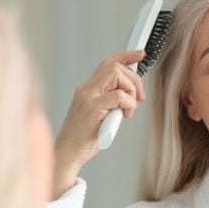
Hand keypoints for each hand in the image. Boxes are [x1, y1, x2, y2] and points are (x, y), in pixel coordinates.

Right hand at [52, 50, 145, 197]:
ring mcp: (87, 97)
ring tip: (129, 109)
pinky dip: (128, 104)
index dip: (126, 56)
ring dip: (130, 91)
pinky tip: (125, 115)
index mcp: (87, 89)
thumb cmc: (84, 138)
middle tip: (140, 97)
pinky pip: (118, 96)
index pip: (108, 64)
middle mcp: (86, 89)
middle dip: (134, 78)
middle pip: (115, 66)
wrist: (68, 153)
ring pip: (116, 75)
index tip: (140, 54)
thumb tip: (132, 94)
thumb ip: (112, 102)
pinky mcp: (92, 107)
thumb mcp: (101, 114)